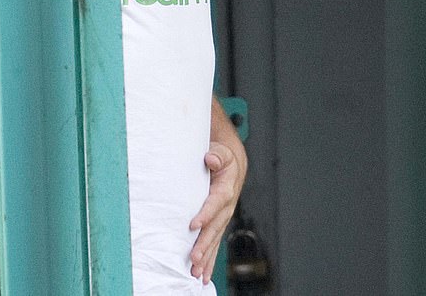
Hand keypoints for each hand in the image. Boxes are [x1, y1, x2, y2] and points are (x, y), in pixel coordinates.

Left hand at [189, 137, 246, 283]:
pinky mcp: (218, 224)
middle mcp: (226, 207)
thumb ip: (216, 155)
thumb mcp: (220, 152)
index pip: (215, 203)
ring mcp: (223, 218)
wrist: (232, 166)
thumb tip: (210, 159)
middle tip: (194, 258)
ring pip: (214, 240)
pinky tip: (202, 274)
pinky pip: (214, 243)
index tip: (193, 225)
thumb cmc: (222, 158)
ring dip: (206, 257)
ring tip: (196, 273)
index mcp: (226, 189)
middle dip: (204, 244)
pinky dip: (209, 259)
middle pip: (215, 228)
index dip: (205, 214)